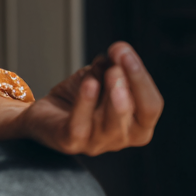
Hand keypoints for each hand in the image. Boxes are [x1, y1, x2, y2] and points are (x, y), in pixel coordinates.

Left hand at [21, 41, 162, 155]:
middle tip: (121, 59)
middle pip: (139, 115)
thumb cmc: (78, 97)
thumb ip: (109, 68)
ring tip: (111, 71)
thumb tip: (118, 52)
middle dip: (133, 83)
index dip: (141, 78)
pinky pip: (80, 125)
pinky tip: (89, 84)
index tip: (125, 51)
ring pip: (112, 123)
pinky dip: (86, 103)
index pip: (151, 105)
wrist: (44, 113)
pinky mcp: (72, 143)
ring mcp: (98, 144)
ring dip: (113, 95)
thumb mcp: (97, 78)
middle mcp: (122, 138)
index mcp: (137, 125)